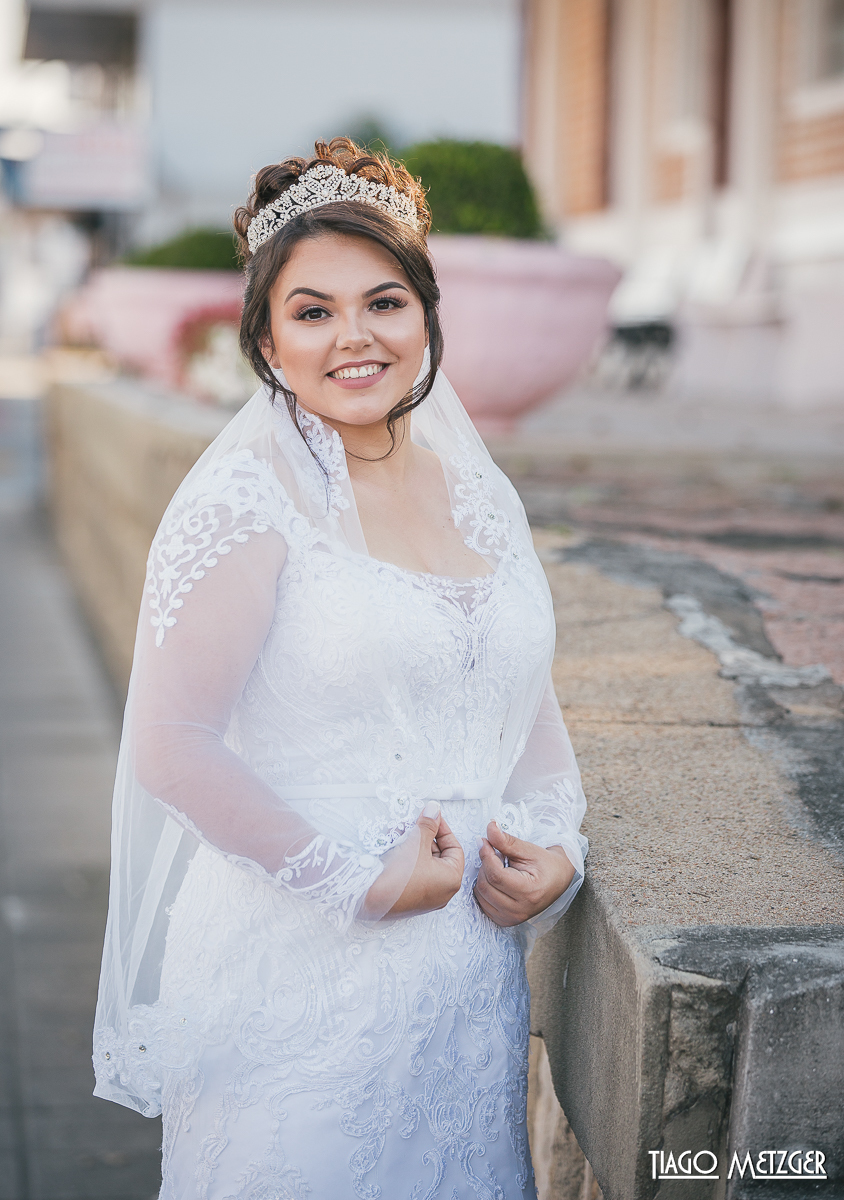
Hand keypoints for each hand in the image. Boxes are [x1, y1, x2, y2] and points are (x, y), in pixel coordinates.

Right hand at [385, 802, 464, 916]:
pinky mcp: (410, 899)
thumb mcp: (416, 843)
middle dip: (425, 836)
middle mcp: (442, 892)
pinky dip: (407, 858)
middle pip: (438, 856)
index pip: (454, 848)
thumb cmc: (399, 876)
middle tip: (414, 824)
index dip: (443, 829)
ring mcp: (426, 898)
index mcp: (451, 880)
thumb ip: (428, 825)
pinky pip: (414, 873)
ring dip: (413, 845)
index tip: (432, 818)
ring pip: (424, 863)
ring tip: (399, 832)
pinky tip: (394, 846)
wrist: (370, 898)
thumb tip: (434, 811)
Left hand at [474, 820, 575, 926]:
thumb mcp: (528, 849)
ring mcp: (512, 918)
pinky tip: (495, 880)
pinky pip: (482, 904)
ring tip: (497, 867)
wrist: (558, 879)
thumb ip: (507, 841)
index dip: (486, 854)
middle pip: (485, 885)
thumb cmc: (546, 864)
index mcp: (529, 892)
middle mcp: (520, 910)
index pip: (496, 875)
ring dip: (483, 876)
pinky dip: (484, 889)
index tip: (484, 841)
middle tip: (495, 854)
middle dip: (485, 865)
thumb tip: (490, 828)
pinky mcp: (505, 920)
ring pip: (481, 894)